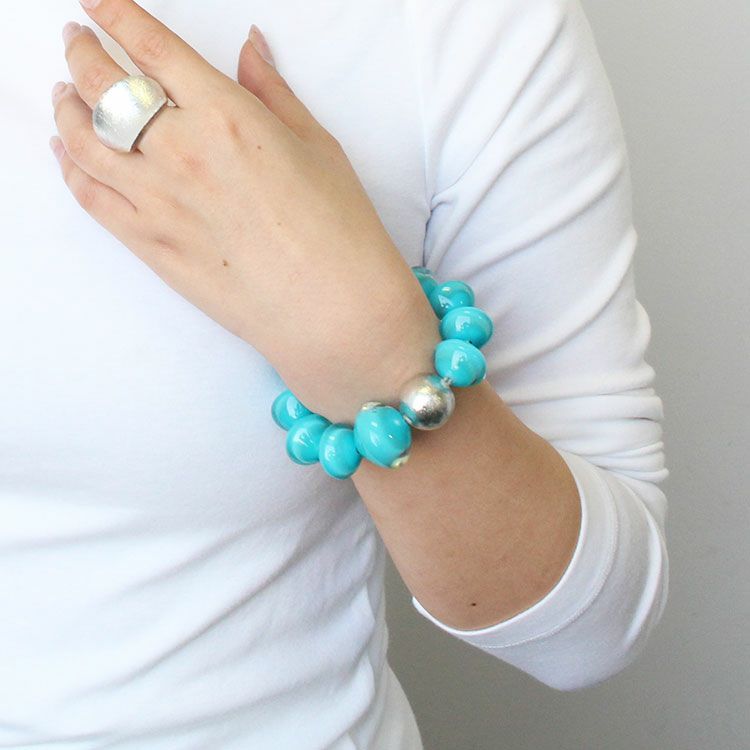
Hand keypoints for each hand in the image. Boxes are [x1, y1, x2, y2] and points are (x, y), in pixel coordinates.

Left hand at [50, 0, 437, 423]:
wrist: (333, 311)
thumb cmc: (338, 231)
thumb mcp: (317, 147)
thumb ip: (272, 93)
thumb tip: (249, 50)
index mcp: (226, 116)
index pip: (151, 47)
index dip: (116, 14)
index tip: (97, 1)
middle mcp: (181, 151)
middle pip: (104, 85)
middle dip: (82, 51)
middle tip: (77, 39)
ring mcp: (158, 202)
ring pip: (82, 138)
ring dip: (65, 105)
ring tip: (64, 92)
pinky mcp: (151, 246)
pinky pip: (89, 196)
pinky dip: (68, 166)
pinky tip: (66, 151)